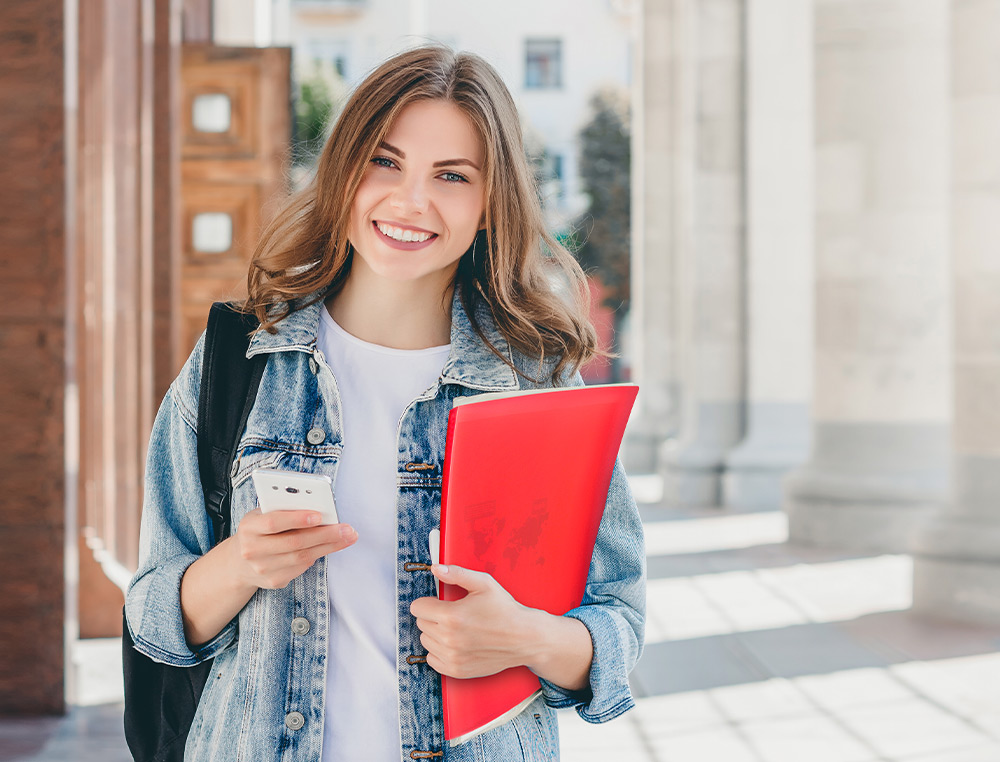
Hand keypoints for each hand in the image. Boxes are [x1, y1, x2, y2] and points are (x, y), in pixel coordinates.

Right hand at [232, 508, 356, 588]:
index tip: (319, 515)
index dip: (297, 519)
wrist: (239, 562)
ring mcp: (262, 569)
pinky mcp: (274, 581)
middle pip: (294, 542)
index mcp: (249, 527)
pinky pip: (301, 568)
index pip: (273, 522)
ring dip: (329, 546)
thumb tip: (319, 508)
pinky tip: (330, 547)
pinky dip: (318, 556)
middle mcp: (252, 550)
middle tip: (347, 528)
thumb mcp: (262, 515)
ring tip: (347, 537)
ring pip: (302, 557)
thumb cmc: (259, 530)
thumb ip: (284, 509)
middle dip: (325, 534)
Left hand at [409, 564, 538, 678]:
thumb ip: (457, 573)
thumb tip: (435, 568)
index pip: (417, 608)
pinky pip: (432, 659)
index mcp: (452, 616)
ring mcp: (452, 657)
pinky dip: (439, 651)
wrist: (524, 638)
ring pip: (425, 641)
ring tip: (456, 628)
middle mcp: (449, 639)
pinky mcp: (457, 670)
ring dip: (435, 633)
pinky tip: (455, 643)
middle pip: (421, 624)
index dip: (428, 601)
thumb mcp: (484, 583)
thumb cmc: (505, 610)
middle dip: (433, 616)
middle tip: (453, 613)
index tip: (439, 602)